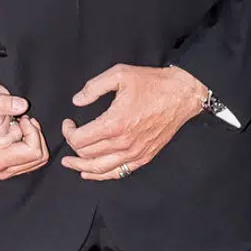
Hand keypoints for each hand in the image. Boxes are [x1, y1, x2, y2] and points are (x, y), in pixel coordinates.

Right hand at [0, 96, 48, 179]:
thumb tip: (22, 105)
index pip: (33, 151)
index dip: (32, 131)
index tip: (22, 118)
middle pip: (37, 156)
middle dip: (33, 135)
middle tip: (21, 119)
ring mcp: (2, 167)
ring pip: (35, 157)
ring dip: (30, 137)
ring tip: (17, 122)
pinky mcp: (3, 163)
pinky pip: (28, 156)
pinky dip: (27, 140)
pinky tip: (16, 127)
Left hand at [61, 64, 203, 180]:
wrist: (181, 94)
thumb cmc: (151, 83)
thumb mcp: (119, 74)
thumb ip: (93, 87)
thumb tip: (77, 101)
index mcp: (114, 123)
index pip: (80, 139)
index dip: (68, 132)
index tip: (69, 122)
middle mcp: (123, 143)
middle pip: (86, 155)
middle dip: (72, 146)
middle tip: (70, 134)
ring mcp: (134, 153)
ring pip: (99, 169)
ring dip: (81, 167)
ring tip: (70, 163)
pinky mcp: (144, 157)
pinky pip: (118, 173)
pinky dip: (101, 175)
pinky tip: (90, 173)